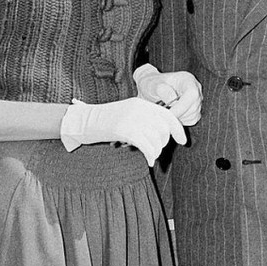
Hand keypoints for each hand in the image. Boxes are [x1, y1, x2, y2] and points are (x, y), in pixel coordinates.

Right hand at [60, 97, 186, 164]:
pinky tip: (148, 162)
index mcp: (141, 103)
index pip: (168, 115)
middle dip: (163, 143)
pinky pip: (147, 146)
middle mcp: (139, 109)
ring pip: (157, 139)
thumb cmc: (105, 122)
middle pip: (164, 129)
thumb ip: (144, 120)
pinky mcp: (126, 130)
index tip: (183, 141)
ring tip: (149, 155)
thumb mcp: (127, 115)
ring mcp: (133, 118)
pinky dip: (150, 156)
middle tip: (155, 151)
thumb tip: (163, 134)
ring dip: (156, 151)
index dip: (178, 129)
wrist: (83, 121)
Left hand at [133, 64, 202, 125]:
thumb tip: (172, 99)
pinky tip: (172, 114)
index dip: (182, 106)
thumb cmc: (153, 84)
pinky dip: (181, 121)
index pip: (192, 93)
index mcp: (187, 79)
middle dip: (178, 114)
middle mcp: (196, 89)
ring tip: (166, 112)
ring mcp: (197, 101)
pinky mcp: (195, 111)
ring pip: (193, 115)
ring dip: (178, 118)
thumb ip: (162, 90)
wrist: (153, 89)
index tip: (169, 113)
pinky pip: (191, 120)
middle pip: (194, 107)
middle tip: (163, 115)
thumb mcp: (153, 84)